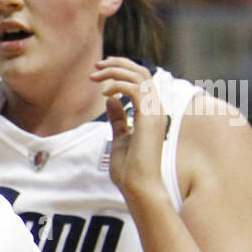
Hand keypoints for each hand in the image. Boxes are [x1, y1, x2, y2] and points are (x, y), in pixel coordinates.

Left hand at [90, 56, 166, 200]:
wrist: (138, 187)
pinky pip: (134, 89)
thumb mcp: (120, 138)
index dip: (122, 70)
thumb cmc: (130, 170)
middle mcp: (156, 109)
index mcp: (150, 113)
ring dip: (115, 72)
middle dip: (118, 65)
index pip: (141, 80)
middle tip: (95, 66)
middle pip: (141, 72)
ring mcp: (155, 113)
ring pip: (139, 76)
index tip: (100, 70)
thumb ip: (118, 119)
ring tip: (95, 76)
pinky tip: (103, 94)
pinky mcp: (148, 118)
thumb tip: (110, 102)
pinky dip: (118, 85)